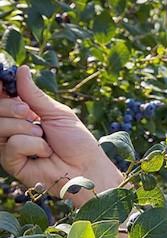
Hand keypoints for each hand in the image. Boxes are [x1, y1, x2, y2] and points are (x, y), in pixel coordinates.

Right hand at [0, 66, 122, 203]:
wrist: (87, 168)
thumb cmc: (77, 141)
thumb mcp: (57, 113)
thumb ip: (34, 95)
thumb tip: (21, 69)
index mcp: (22, 114)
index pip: (3, 97)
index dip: (1, 88)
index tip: (2, 81)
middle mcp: (12, 128)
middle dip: (12, 107)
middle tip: (31, 114)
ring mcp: (9, 146)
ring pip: (0, 126)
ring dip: (27, 129)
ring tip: (44, 138)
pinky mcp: (11, 163)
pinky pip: (12, 144)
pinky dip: (33, 146)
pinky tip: (44, 153)